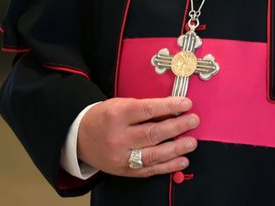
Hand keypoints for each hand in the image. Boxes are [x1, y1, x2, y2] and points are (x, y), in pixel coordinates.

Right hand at [76, 96, 199, 176]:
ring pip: (154, 154)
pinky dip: (168, 166)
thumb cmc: (104, 117)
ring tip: (191, 142)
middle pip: (153, 133)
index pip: (148, 110)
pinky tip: (182, 160)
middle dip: (178, 127)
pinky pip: (150, 170)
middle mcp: (119, 138)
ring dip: (177, 148)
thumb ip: (144, 108)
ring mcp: (122, 157)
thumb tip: (172, 109)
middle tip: (193, 121)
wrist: (80, 138)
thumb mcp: (120, 104)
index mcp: (117, 115)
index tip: (186, 103)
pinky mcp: (125, 171)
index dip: (169, 106)